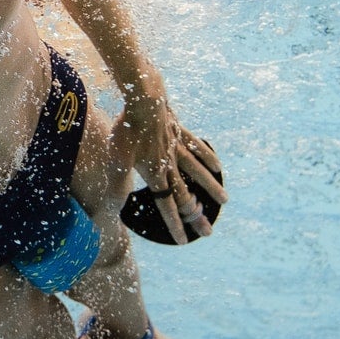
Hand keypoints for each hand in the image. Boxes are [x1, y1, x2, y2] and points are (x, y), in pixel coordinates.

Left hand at [111, 93, 227, 242]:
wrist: (143, 97)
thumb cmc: (128, 128)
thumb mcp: (118, 157)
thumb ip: (119, 183)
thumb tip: (115, 207)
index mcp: (155, 173)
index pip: (165, 204)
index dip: (173, 223)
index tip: (183, 240)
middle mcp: (170, 163)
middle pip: (185, 194)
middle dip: (196, 215)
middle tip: (209, 232)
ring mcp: (177, 147)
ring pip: (197, 172)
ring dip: (209, 189)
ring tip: (224, 201)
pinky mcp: (180, 132)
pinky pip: (197, 148)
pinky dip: (208, 158)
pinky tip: (217, 167)